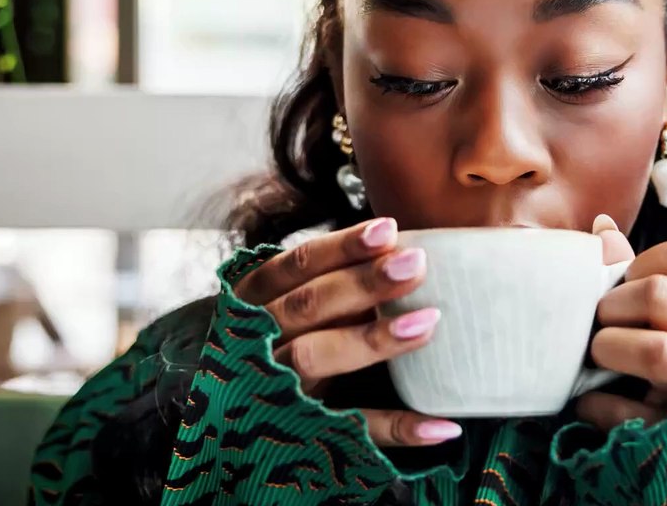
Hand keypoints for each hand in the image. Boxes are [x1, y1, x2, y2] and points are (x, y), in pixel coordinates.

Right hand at [233, 218, 462, 446]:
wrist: (222, 424)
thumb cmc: (278, 342)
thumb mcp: (285, 307)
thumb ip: (329, 283)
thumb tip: (401, 248)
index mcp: (254, 302)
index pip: (296, 266)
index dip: (341, 247)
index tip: (389, 230)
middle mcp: (257, 341)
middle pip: (308, 306)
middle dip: (363, 284)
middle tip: (416, 265)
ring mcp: (274, 390)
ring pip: (316, 358)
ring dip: (372, 340)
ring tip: (429, 322)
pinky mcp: (301, 435)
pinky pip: (350, 431)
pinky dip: (397, 429)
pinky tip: (444, 426)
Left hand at [577, 215, 666, 429]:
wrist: (660, 435)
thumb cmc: (638, 347)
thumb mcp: (636, 306)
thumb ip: (622, 268)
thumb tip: (602, 227)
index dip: (647, 261)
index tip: (625, 282)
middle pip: (659, 294)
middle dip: (613, 306)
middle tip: (599, 323)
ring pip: (658, 351)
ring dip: (610, 349)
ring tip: (597, 356)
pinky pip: (632, 412)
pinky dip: (598, 405)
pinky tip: (591, 401)